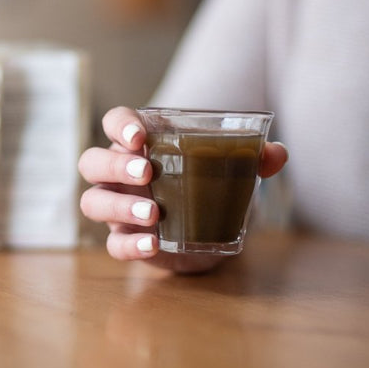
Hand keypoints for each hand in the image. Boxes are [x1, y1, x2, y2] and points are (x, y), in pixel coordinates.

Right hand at [78, 106, 288, 272]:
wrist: (209, 233)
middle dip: (113, 165)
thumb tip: (276, 153)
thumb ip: (254, 159)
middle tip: (147, 173)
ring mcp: (117, 208)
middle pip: (92, 162)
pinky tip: (153, 244)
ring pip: (92, 202)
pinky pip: (113, 244)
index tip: (139, 137)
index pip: (114, 122)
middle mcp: (119, 174)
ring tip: (154, 214)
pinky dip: (130, 245)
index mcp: (140, 145)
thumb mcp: (232, 169)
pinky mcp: (125, 239)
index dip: (120, 125)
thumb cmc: (209, 186)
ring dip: (118, 207)